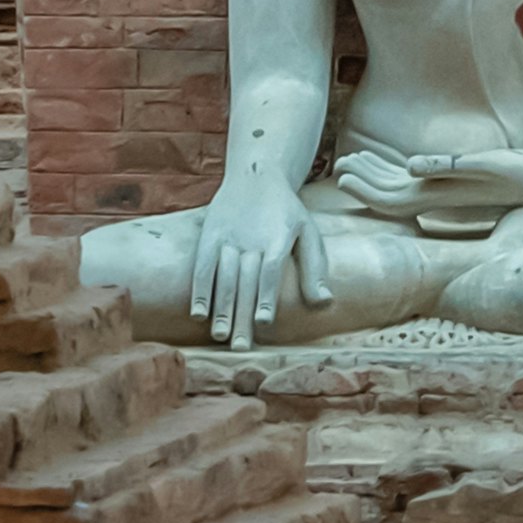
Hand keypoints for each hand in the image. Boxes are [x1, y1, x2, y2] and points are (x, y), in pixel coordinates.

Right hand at [188, 176, 310, 350]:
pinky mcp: (209, 236)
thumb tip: (325, 304)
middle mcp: (250, 238)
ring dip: (219, 307)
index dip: (266, 295)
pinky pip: (202, 266)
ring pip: (222, 276)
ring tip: (219, 335)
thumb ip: (315, 269)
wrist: (256, 175)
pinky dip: (199, 290)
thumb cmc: (287, 211)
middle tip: (240, 347)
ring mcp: (227, 237)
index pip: (269, 269)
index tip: (264, 321)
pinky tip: (197, 314)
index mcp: (277, 237)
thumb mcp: (309, 232)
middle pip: (244, 281)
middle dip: (241, 314)